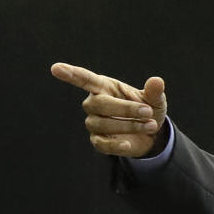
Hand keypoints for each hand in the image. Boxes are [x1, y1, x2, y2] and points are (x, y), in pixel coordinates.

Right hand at [50, 62, 166, 156]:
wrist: (150, 133)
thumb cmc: (147, 109)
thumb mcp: (154, 99)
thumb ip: (154, 91)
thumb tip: (157, 81)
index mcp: (103, 86)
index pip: (84, 78)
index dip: (70, 74)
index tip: (56, 68)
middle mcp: (94, 103)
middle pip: (99, 104)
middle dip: (125, 109)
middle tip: (148, 112)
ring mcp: (94, 122)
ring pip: (102, 124)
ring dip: (129, 125)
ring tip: (151, 125)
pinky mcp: (98, 141)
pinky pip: (101, 144)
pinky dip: (115, 145)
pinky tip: (128, 144)